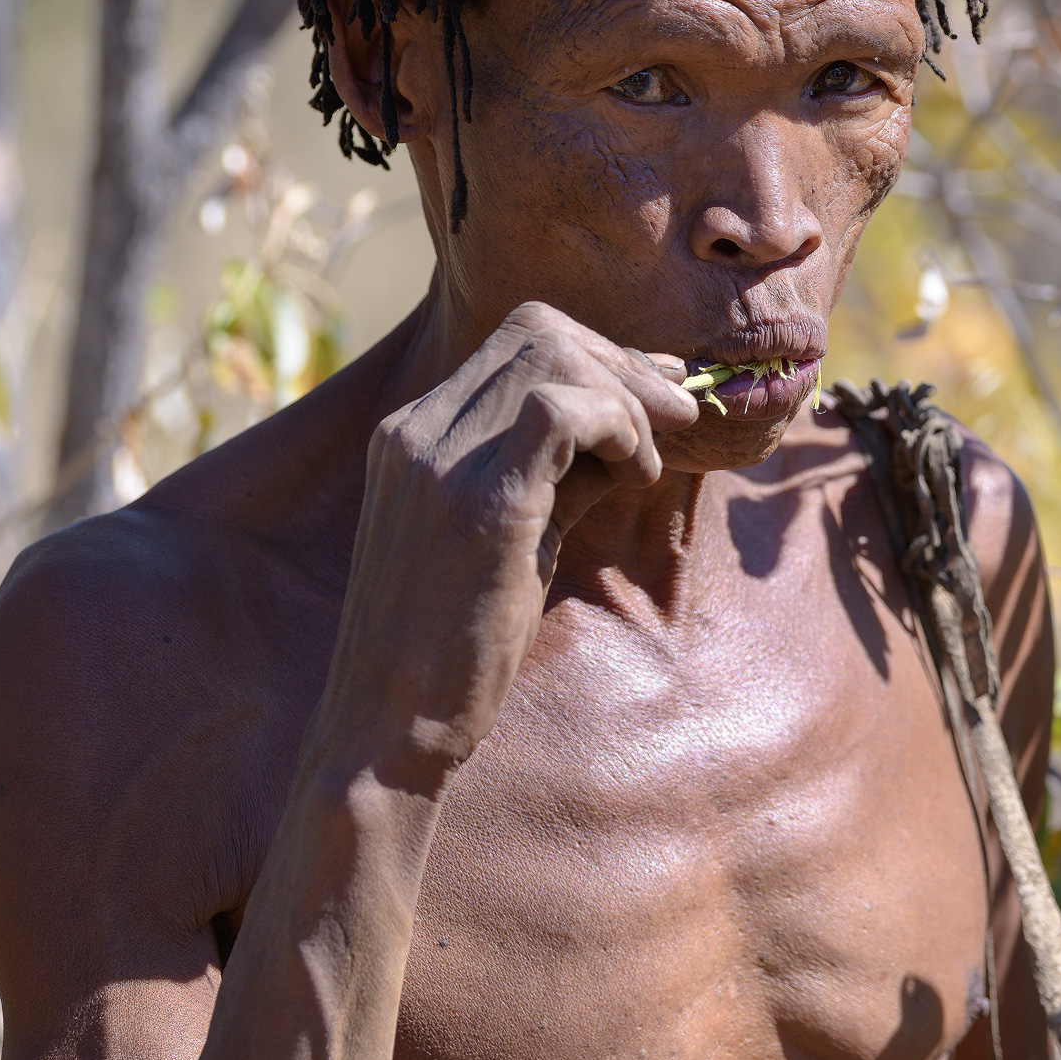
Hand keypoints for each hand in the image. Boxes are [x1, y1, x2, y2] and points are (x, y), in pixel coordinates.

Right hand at [317, 302, 698, 785]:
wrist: (386, 729)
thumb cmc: (452, 646)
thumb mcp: (510, 536)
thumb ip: (559, 472)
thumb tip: (638, 424)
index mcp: (412, 434)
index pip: (518, 339)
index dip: (600, 357)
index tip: (654, 402)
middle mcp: (416, 430)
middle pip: (540, 329)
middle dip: (623, 366)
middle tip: (674, 420)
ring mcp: (439, 460)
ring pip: (554, 354)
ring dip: (625, 398)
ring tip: (644, 466)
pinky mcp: (479, 503)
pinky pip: (563, 409)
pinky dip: (617, 426)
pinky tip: (631, 477)